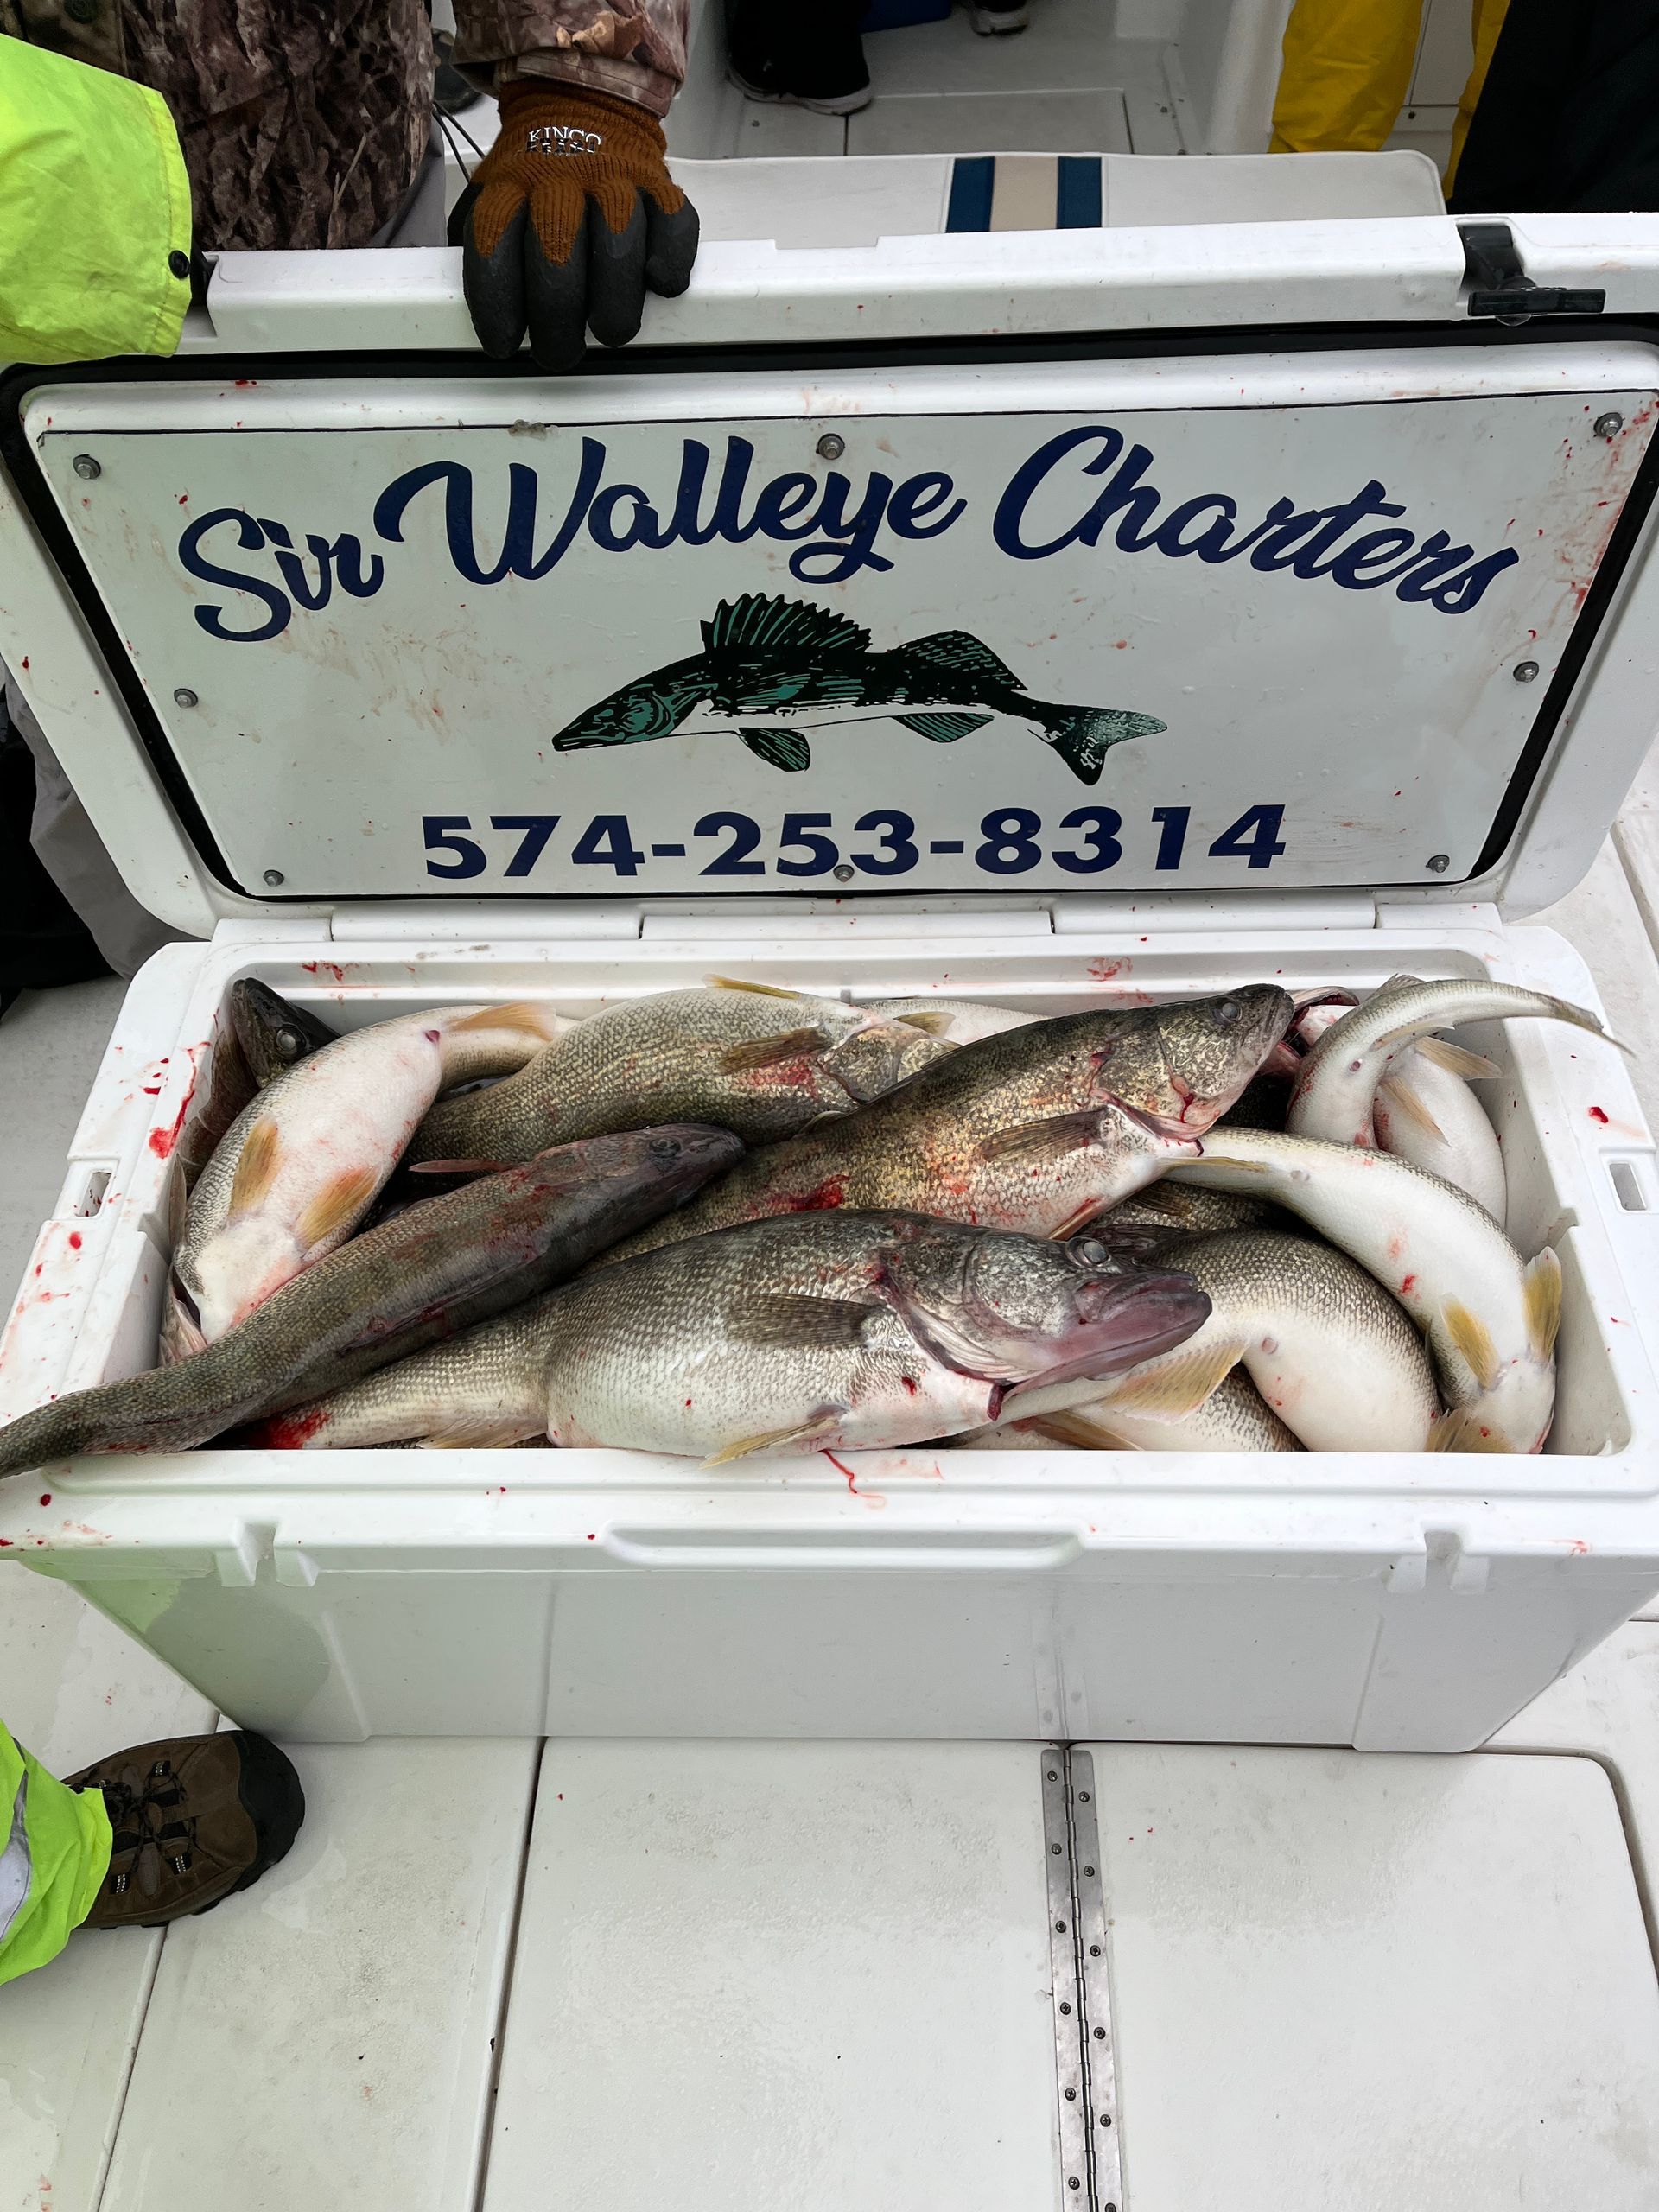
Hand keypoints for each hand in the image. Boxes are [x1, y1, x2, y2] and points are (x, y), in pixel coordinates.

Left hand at [451, 83, 698, 371]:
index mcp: (508, 186)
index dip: (497, 304)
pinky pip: (673, 227)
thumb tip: (459, 305)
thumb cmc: (533, 179)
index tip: (503, 345)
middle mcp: (559, 178)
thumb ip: (476, 244)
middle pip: (555, 253)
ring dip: (613, 303)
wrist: (579, 105)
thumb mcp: (489, 198)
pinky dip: (668, 263)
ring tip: (607, 331)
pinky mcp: (660, 187)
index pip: (493, 245)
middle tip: (558, 353)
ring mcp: (614, 181)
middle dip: (556, 318)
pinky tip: (655, 284)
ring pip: (616, 244)